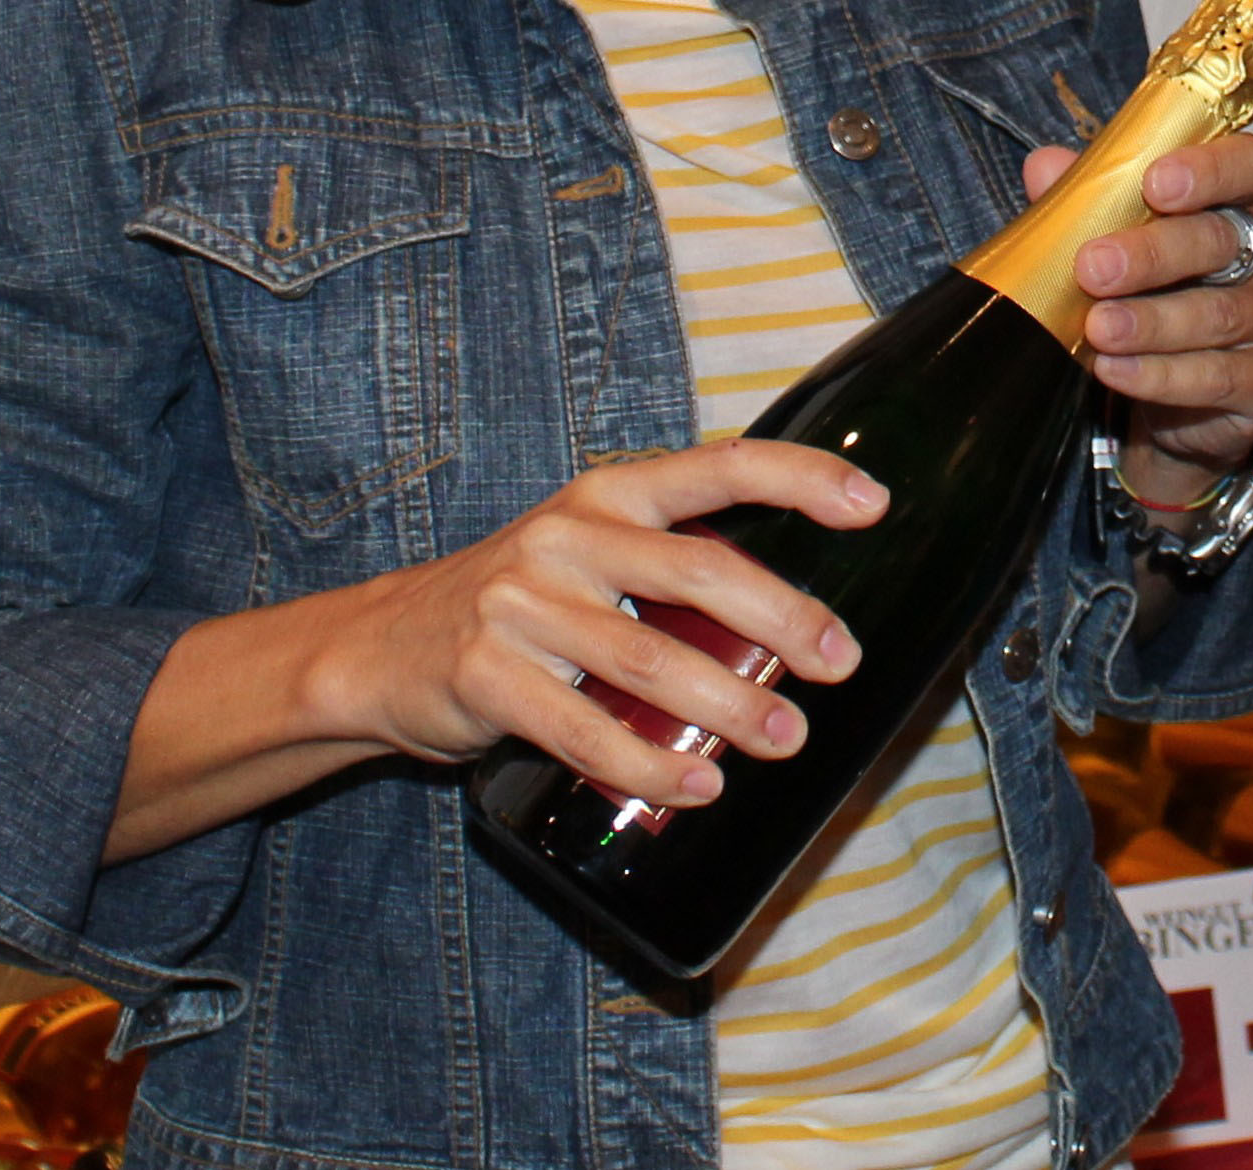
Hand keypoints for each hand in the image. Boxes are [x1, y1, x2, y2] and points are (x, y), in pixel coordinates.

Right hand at [319, 443, 884, 813]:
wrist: (379, 648)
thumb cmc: (519, 603)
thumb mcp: (587, 552)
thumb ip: (669, 565)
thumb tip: (795, 621)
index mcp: (609, 493)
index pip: (720, 466)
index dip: (802, 478)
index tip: (874, 503)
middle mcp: (569, 536)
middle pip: (702, 572)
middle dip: (785, 620)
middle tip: (842, 663)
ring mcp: (523, 605)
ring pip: (651, 660)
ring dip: (731, 706)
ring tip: (787, 738)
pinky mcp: (487, 676)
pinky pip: (585, 730)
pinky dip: (650, 764)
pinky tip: (698, 786)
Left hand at [1041, 130, 1252, 501]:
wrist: (1162, 399)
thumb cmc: (1143, 299)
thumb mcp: (1109, 246)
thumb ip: (1085, 205)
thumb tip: (1045, 167)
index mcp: (1236, 203)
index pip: (1246, 164)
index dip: (1209, 169)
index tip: (1155, 184)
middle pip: (1221, 241)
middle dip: (1152, 254)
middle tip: (1094, 267)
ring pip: (1222, 314)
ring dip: (1153, 323)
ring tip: (1099, 329)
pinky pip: (1224, 377)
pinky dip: (1165, 377)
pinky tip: (1118, 371)